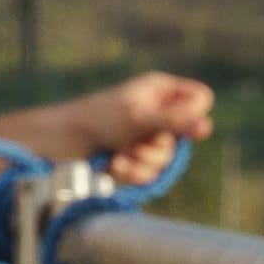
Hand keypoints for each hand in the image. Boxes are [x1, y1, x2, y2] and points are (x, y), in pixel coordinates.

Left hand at [63, 72, 214, 183]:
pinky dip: (132, 173)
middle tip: (133, 144)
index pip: (200, 99)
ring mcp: (144, 137)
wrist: (57, 144)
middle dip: (156, 145)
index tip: (172, 123)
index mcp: (160, 90)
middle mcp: (156, 112)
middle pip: (183, 136)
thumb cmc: (97, 120)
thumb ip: (174, 122)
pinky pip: (149, 173)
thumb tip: (207, 128)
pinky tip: (113, 167)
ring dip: (142, 162)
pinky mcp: (132, 160)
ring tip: (118, 157)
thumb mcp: (139, 117)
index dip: (192, 114)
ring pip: (166, 159)